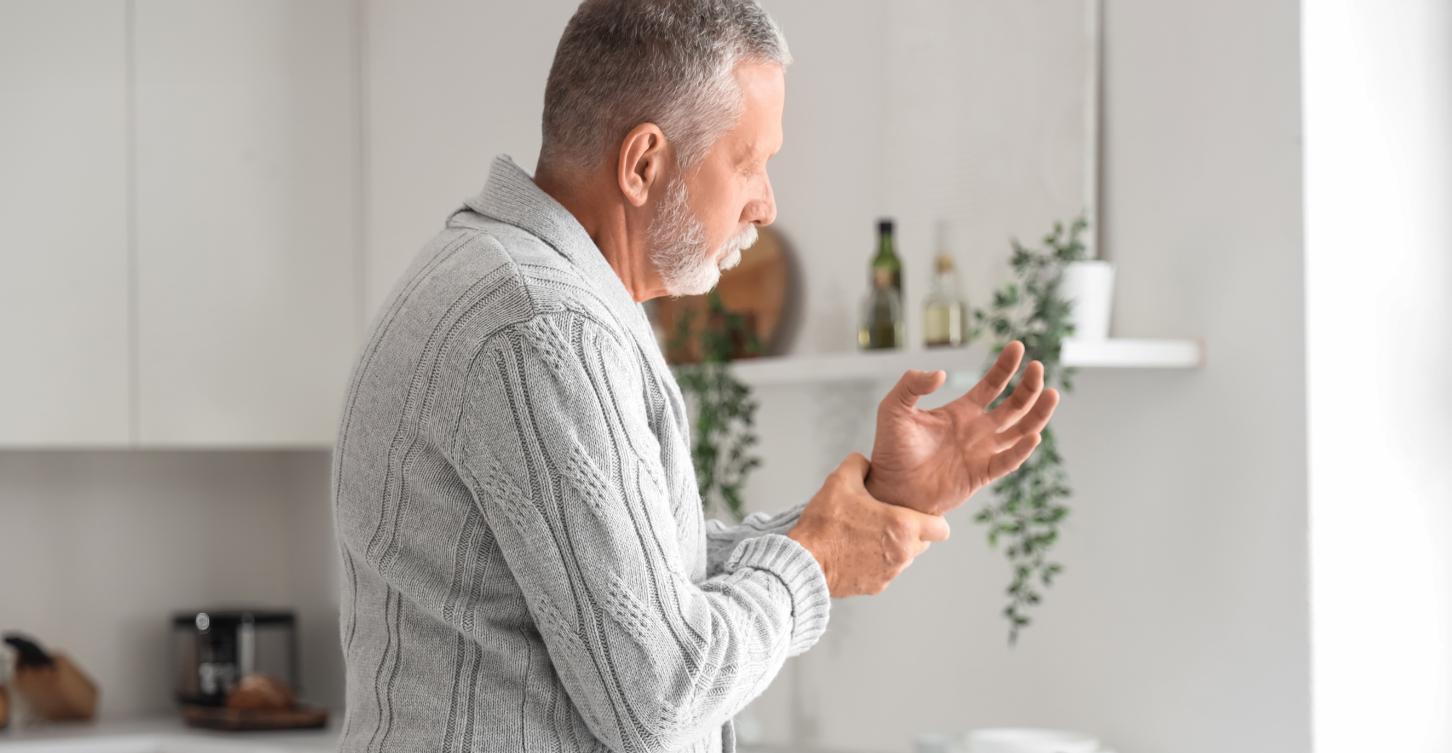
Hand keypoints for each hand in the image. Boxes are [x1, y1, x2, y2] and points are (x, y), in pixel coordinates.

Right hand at [788, 453, 950, 596]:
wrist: (804, 563)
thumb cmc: (824, 524)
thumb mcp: (839, 481)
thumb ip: (858, 464)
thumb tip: (865, 462)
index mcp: (902, 525)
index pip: (942, 528)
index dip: (932, 519)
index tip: (915, 512)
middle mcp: (903, 552)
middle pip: (923, 543)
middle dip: (911, 532)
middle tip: (886, 520)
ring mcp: (890, 573)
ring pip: (905, 558)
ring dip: (893, 547)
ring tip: (866, 534)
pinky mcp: (876, 587)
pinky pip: (886, 571)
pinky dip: (877, 562)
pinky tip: (855, 550)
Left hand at [866, 341, 1059, 515]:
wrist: (889, 486)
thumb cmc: (891, 449)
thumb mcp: (894, 408)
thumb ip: (911, 385)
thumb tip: (942, 374)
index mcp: (961, 411)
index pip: (992, 385)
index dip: (1006, 367)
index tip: (1018, 346)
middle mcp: (978, 429)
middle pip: (1014, 405)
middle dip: (1028, 386)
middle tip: (1038, 367)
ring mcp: (982, 452)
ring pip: (1021, 430)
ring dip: (1038, 414)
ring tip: (1051, 393)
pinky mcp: (981, 474)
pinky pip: (1008, 461)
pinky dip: (1021, 450)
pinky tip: (1032, 436)